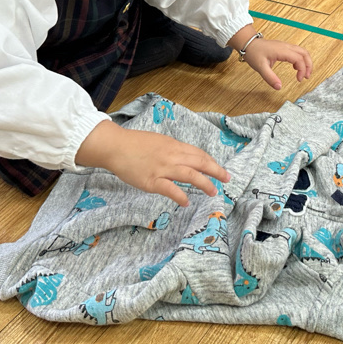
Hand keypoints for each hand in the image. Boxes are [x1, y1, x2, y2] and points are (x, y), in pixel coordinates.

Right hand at [77, 121, 229, 206]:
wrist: (115, 146)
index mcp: (173, 145)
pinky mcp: (151, 181)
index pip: (198, 154)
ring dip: (205, 183)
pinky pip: (170, 189)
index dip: (211, 162)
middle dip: (216, 171)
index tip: (218, 169)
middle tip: (227, 179)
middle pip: (200, 162)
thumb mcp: (158, 141)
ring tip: (213, 192)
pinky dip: (181, 196)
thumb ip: (172, 150)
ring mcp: (162, 168)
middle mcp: (172, 156)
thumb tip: (184, 158)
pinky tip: (187, 202)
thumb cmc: (134, 144)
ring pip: (190, 175)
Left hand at [243, 38, 312, 90]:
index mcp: (281, 51)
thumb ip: (270, 78)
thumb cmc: (253, 53)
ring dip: (306, 62)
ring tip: (304, 74)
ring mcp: (285, 46)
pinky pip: (297, 51)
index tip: (299, 80)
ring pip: (302, 51)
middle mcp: (285, 46)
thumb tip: (279, 87)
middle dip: (308, 65)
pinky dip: (300, 59)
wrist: (248, 44)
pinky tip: (295, 67)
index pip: (298, 59)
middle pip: (304, 53)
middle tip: (307, 77)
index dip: (302, 70)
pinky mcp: (283, 47)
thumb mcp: (260, 67)